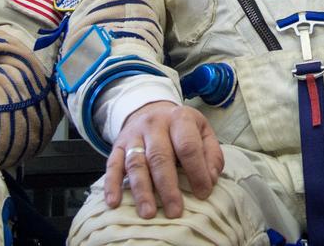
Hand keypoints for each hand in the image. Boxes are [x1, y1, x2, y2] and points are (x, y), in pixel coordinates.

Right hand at [105, 101, 222, 218]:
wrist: (151, 110)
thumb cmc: (181, 128)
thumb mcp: (203, 132)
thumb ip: (212, 154)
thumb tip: (210, 179)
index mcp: (179, 119)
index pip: (188, 146)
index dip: (197, 171)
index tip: (203, 194)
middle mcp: (154, 125)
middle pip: (159, 157)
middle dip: (167, 187)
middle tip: (174, 212)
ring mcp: (134, 135)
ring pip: (136, 163)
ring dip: (141, 190)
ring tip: (148, 213)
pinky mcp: (117, 146)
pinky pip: (112, 165)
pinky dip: (112, 184)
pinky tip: (114, 202)